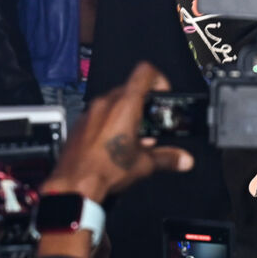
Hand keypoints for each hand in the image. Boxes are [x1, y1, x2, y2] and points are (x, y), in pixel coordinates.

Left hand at [43, 62, 193, 203]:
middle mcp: (106, 103)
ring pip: (114, 101)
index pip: (146, 72)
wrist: (72, 186)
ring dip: (127, 113)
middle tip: (152, 120)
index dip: (159, 80)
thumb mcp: (144, 164)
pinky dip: (110, 122)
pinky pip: (99, 114)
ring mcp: (90, 112)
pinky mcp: (80, 124)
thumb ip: (168, 158)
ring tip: (135, 135)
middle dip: (144, 102)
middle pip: (131, 88)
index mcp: (125, 105)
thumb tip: (184, 159)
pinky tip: (116, 143)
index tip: (164, 95)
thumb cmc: (103, 170)